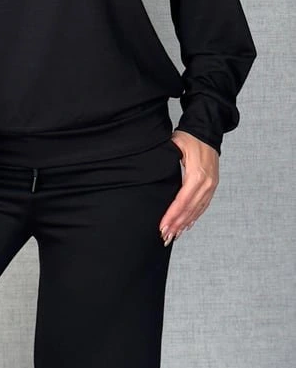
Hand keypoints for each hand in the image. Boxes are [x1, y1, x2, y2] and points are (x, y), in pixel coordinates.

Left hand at [158, 131, 218, 245]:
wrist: (207, 131)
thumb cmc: (190, 137)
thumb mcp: (175, 145)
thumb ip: (167, 160)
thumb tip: (154, 173)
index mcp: (197, 174)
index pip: (182, 200)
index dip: (172, 215)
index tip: (163, 226)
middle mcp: (207, 183)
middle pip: (190, 209)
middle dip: (177, 224)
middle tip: (165, 236)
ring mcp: (211, 185)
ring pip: (197, 209)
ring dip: (185, 224)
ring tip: (174, 235)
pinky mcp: (212, 185)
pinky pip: (203, 205)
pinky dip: (194, 216)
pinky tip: (187, 225)